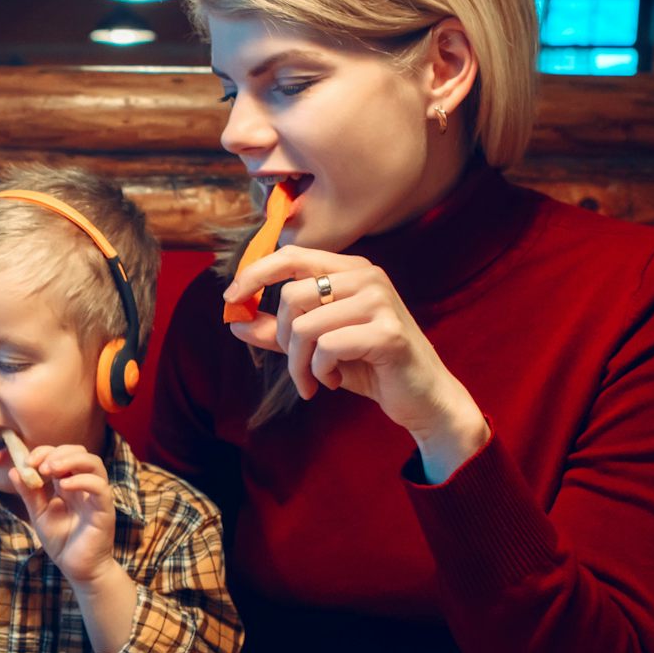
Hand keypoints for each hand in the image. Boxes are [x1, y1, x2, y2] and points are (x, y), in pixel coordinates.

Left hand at [7, 443, 117, 585]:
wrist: (78, 569)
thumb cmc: (62, 542)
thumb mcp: (39, 515)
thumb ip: (29, 493)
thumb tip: (14, 470)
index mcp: (69, 484)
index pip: (62, 455)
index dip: (45, 452)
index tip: (27, 462)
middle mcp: (85, 486)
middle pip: (80, 452)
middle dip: (58, 452)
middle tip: (39, 466)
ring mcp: (96, 496)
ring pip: (94, 463)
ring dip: (70, 460)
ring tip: (49, 469)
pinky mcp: (104, 510)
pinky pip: (100, 487)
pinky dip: (82, 480)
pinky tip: (63, 486)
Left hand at [223, 246, 489, 478]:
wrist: (422, 397)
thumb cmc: (370, 366)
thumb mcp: (318, 346)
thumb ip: (280, 333)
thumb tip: (236, 322)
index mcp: (350, 270)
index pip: (292, 256)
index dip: (254, 273)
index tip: (231, 299)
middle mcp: (367, 277)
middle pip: (292, 297)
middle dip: (283, 339)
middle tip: (297, 367)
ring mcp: (380, 301)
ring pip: (306, 326)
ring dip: (300, 364)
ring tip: (314, 380)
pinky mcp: (387, 332)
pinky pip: (328, 348)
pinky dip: (322, 372)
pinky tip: (336, 381)